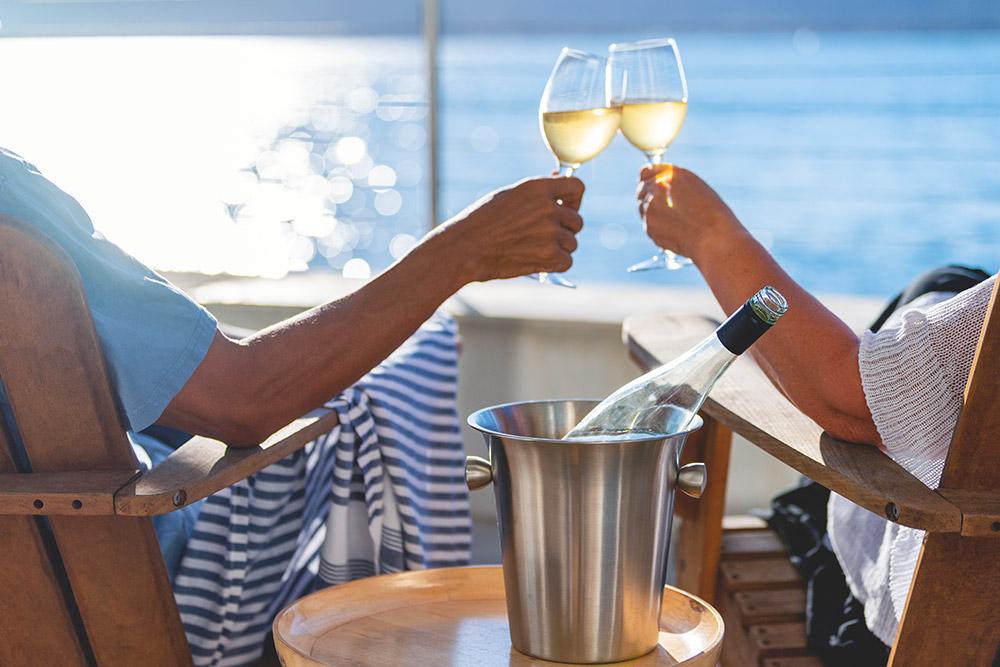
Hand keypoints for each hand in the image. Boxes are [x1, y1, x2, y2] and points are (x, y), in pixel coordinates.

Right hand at [428, 176, 584, 282]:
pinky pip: (567, 261)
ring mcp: (550, 232)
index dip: (575, 200)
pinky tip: (539, 262)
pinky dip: (556, 265)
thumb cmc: (481, 222)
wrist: (464, 249)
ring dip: (559, 248)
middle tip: (543, 236)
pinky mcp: (548, 255)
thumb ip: (537, 192)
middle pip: (577, 220)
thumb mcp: (509, 196)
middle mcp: (547, 208)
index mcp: (537, 188)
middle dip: (564, 229)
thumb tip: (559, 181)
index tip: (565, 208)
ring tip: (534, 249)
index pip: (577, 187)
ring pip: (572, 243)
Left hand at [636, 165, 741, 262]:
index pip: (646, 172)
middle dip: (649, 195)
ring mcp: (650, 208)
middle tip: (664, 206)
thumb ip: (673, 179)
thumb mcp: (695, 185)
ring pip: (643, 207)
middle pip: (642, 189)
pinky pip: (647, 223)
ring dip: (653, 211)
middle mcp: (657, 188)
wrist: (713, 237)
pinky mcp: (648, 226)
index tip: (654, 186)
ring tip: (674, 219)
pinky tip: (673, 229)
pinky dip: (656, 226)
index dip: (650, 180)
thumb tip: (655, 180)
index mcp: (670, 174)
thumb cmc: (711, 212)